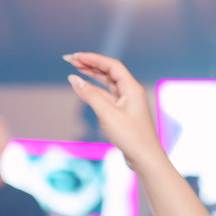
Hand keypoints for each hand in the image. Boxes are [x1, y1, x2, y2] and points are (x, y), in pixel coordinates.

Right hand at [64, 53, 162, 170]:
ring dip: (91, 75)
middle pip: (109, 71)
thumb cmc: (130, 136)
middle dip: (90, 64)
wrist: (145, 158)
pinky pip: (107, 95)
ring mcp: (128, 102)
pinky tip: (83, 87)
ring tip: (74, 67)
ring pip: (107, 83)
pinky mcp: (123, 112)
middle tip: (70, 59)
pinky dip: (95, 90)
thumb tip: (72, 79)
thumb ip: (89, 95)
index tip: (75, 57)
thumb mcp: (107, 113)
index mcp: (132, 88)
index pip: (112, 65)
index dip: (93, 58)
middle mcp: (131, 92)